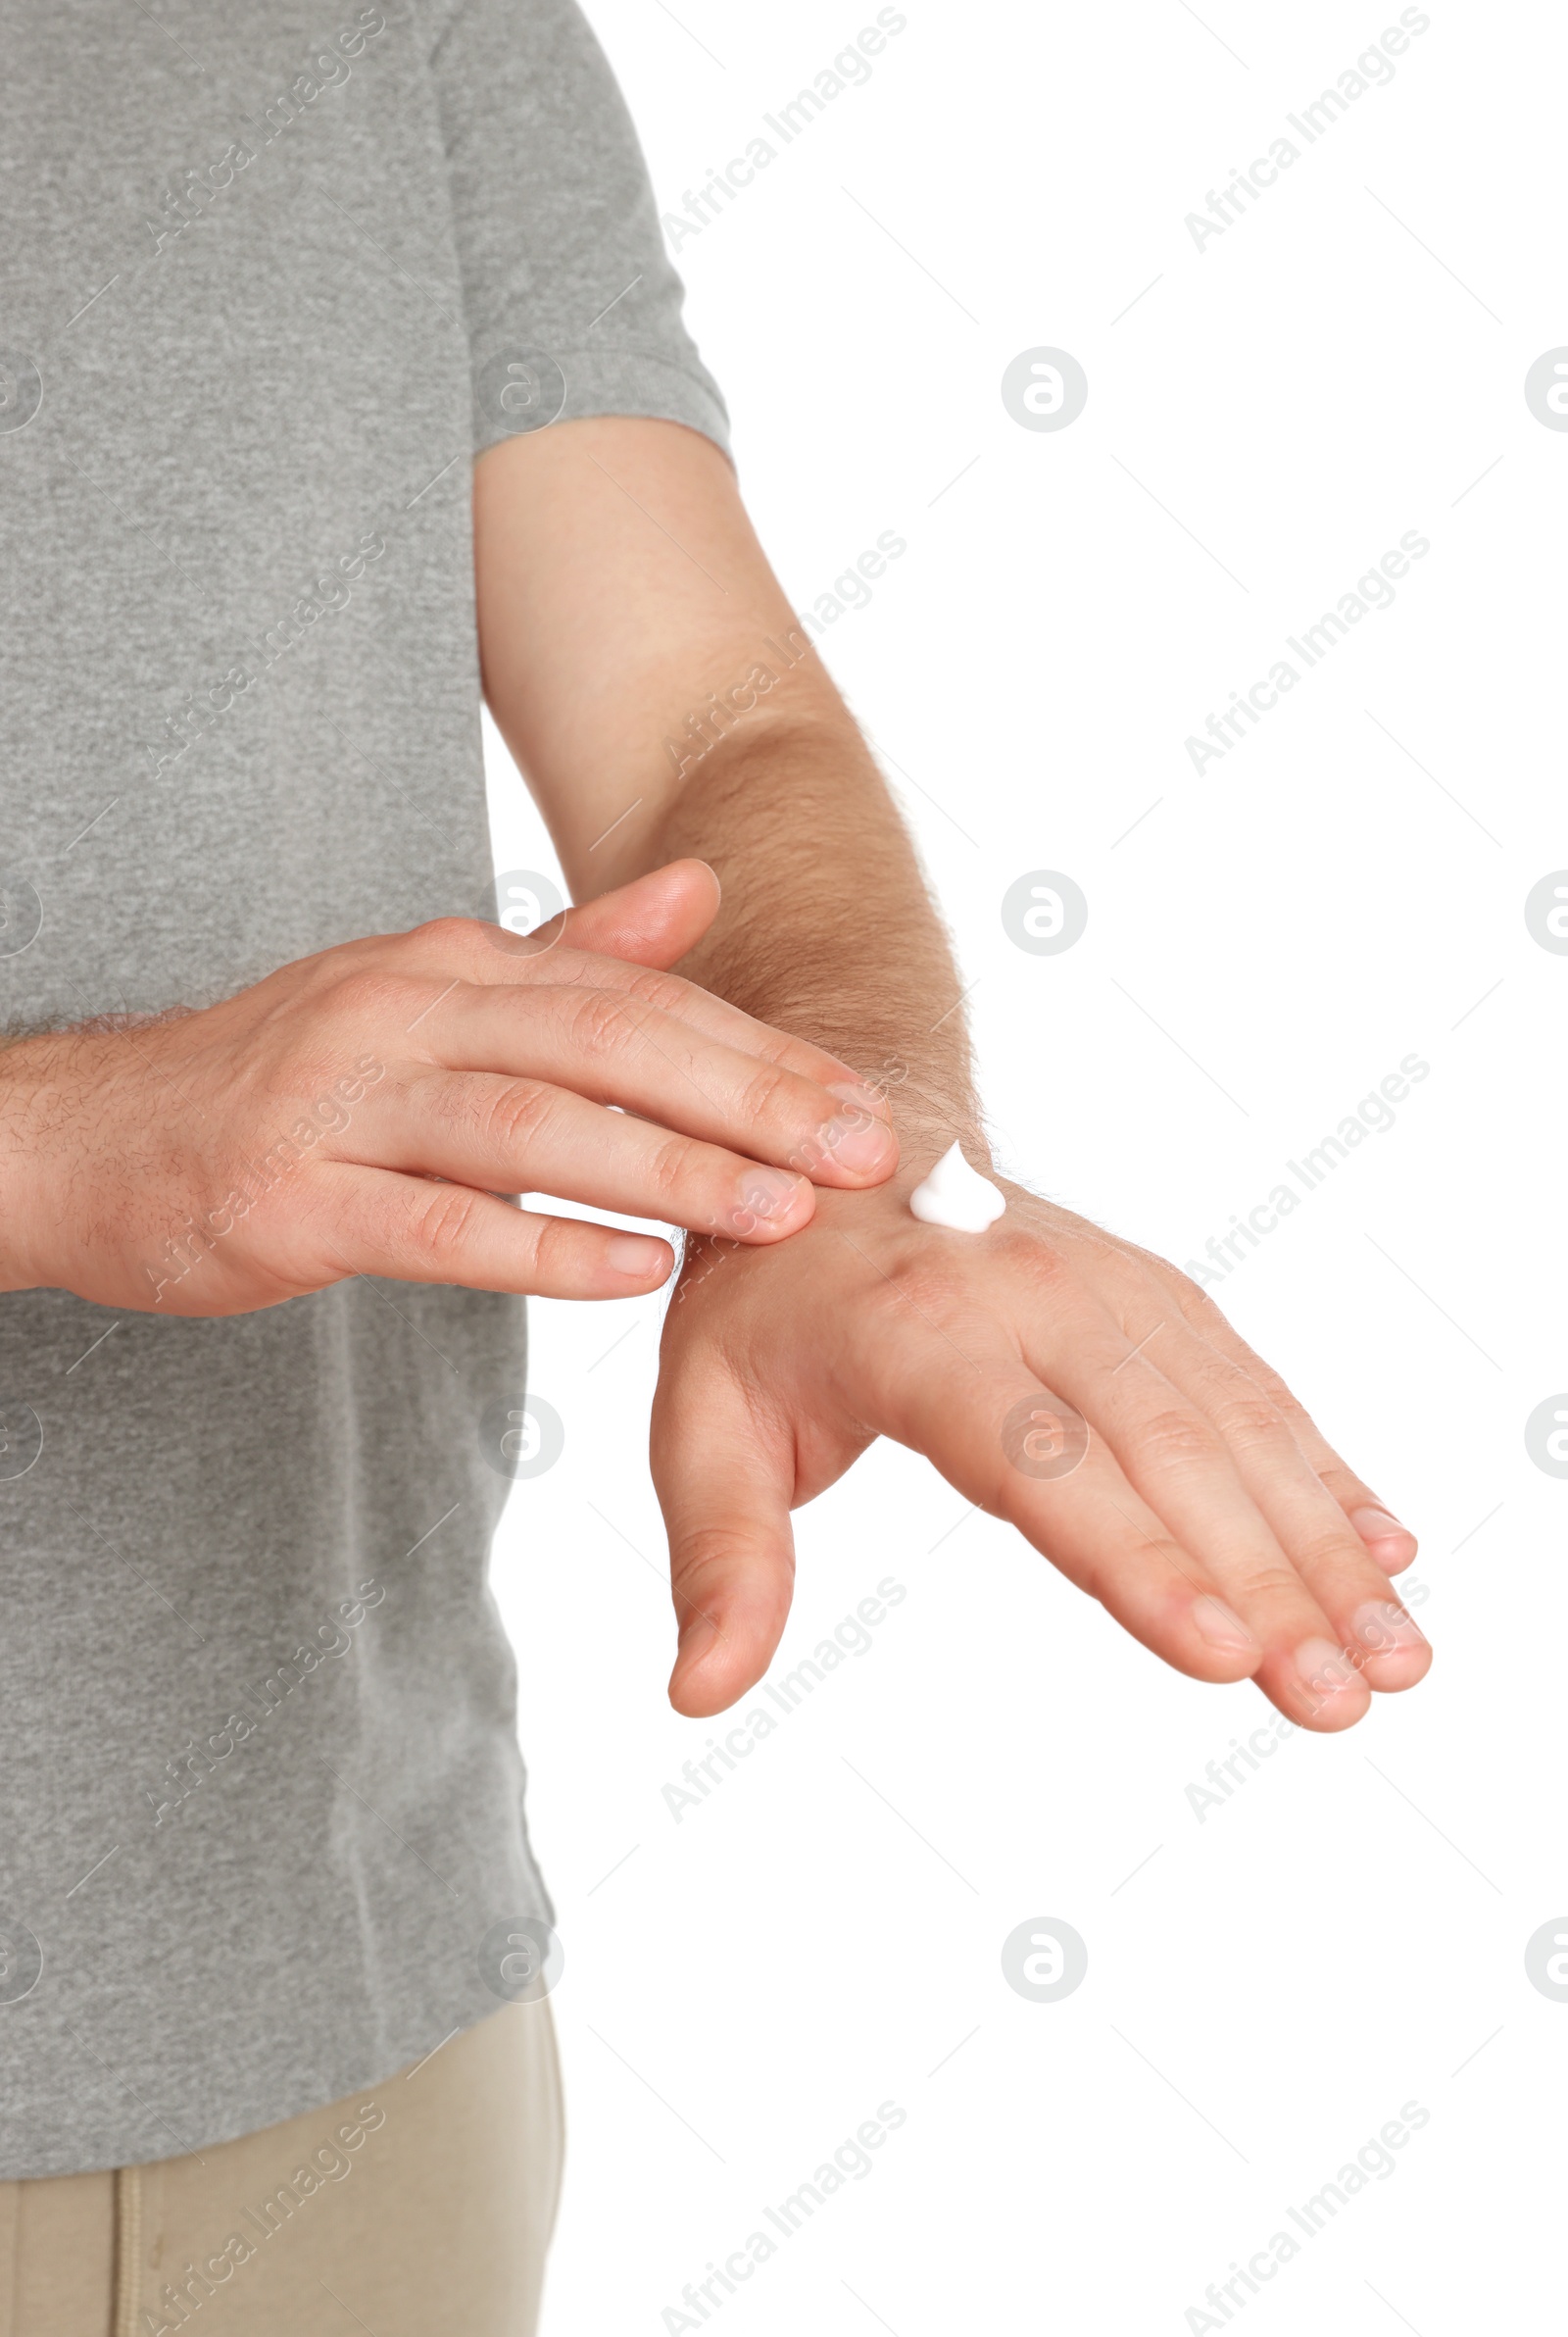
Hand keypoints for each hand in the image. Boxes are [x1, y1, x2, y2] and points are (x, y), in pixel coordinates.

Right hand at [0, 861, 897, 1314]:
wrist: (90, 1135)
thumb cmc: (289, 1078)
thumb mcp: (430, 995)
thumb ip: (572, 956)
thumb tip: (701, 888)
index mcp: (453, 965)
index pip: (634, 998)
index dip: (757, 1052)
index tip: (864, 1106)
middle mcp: (403, 1010)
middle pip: (602, 1043)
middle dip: (744, 1097)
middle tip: (860, 1153)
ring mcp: (340, 1102)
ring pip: (527, 1126)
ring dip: (665, 1168)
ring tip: (778, 1213)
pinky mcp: (288, 1197)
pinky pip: (430, 1222)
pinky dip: (539, 1246)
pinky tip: (634, 1272)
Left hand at [651, 1128, 1427, 1733]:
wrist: (837, 1131)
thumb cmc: (764, 1296)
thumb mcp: (700, 1417)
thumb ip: (722, 1556)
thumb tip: (699, 1691)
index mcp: (913, 1332)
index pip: (1038, 1456)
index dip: (1132, 1555)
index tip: (1218, 1650)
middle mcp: (1029, 1297)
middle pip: (1166, 1449)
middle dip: (1264, 1581)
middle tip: (1338, 1699)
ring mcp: (1106, 1288)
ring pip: (1232, 1420)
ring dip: (1319, 1539)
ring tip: (1390, 1651)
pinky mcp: (1151, 1295)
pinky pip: (1250, 1384)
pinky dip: (1319, 1469)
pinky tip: (1379, 1550)